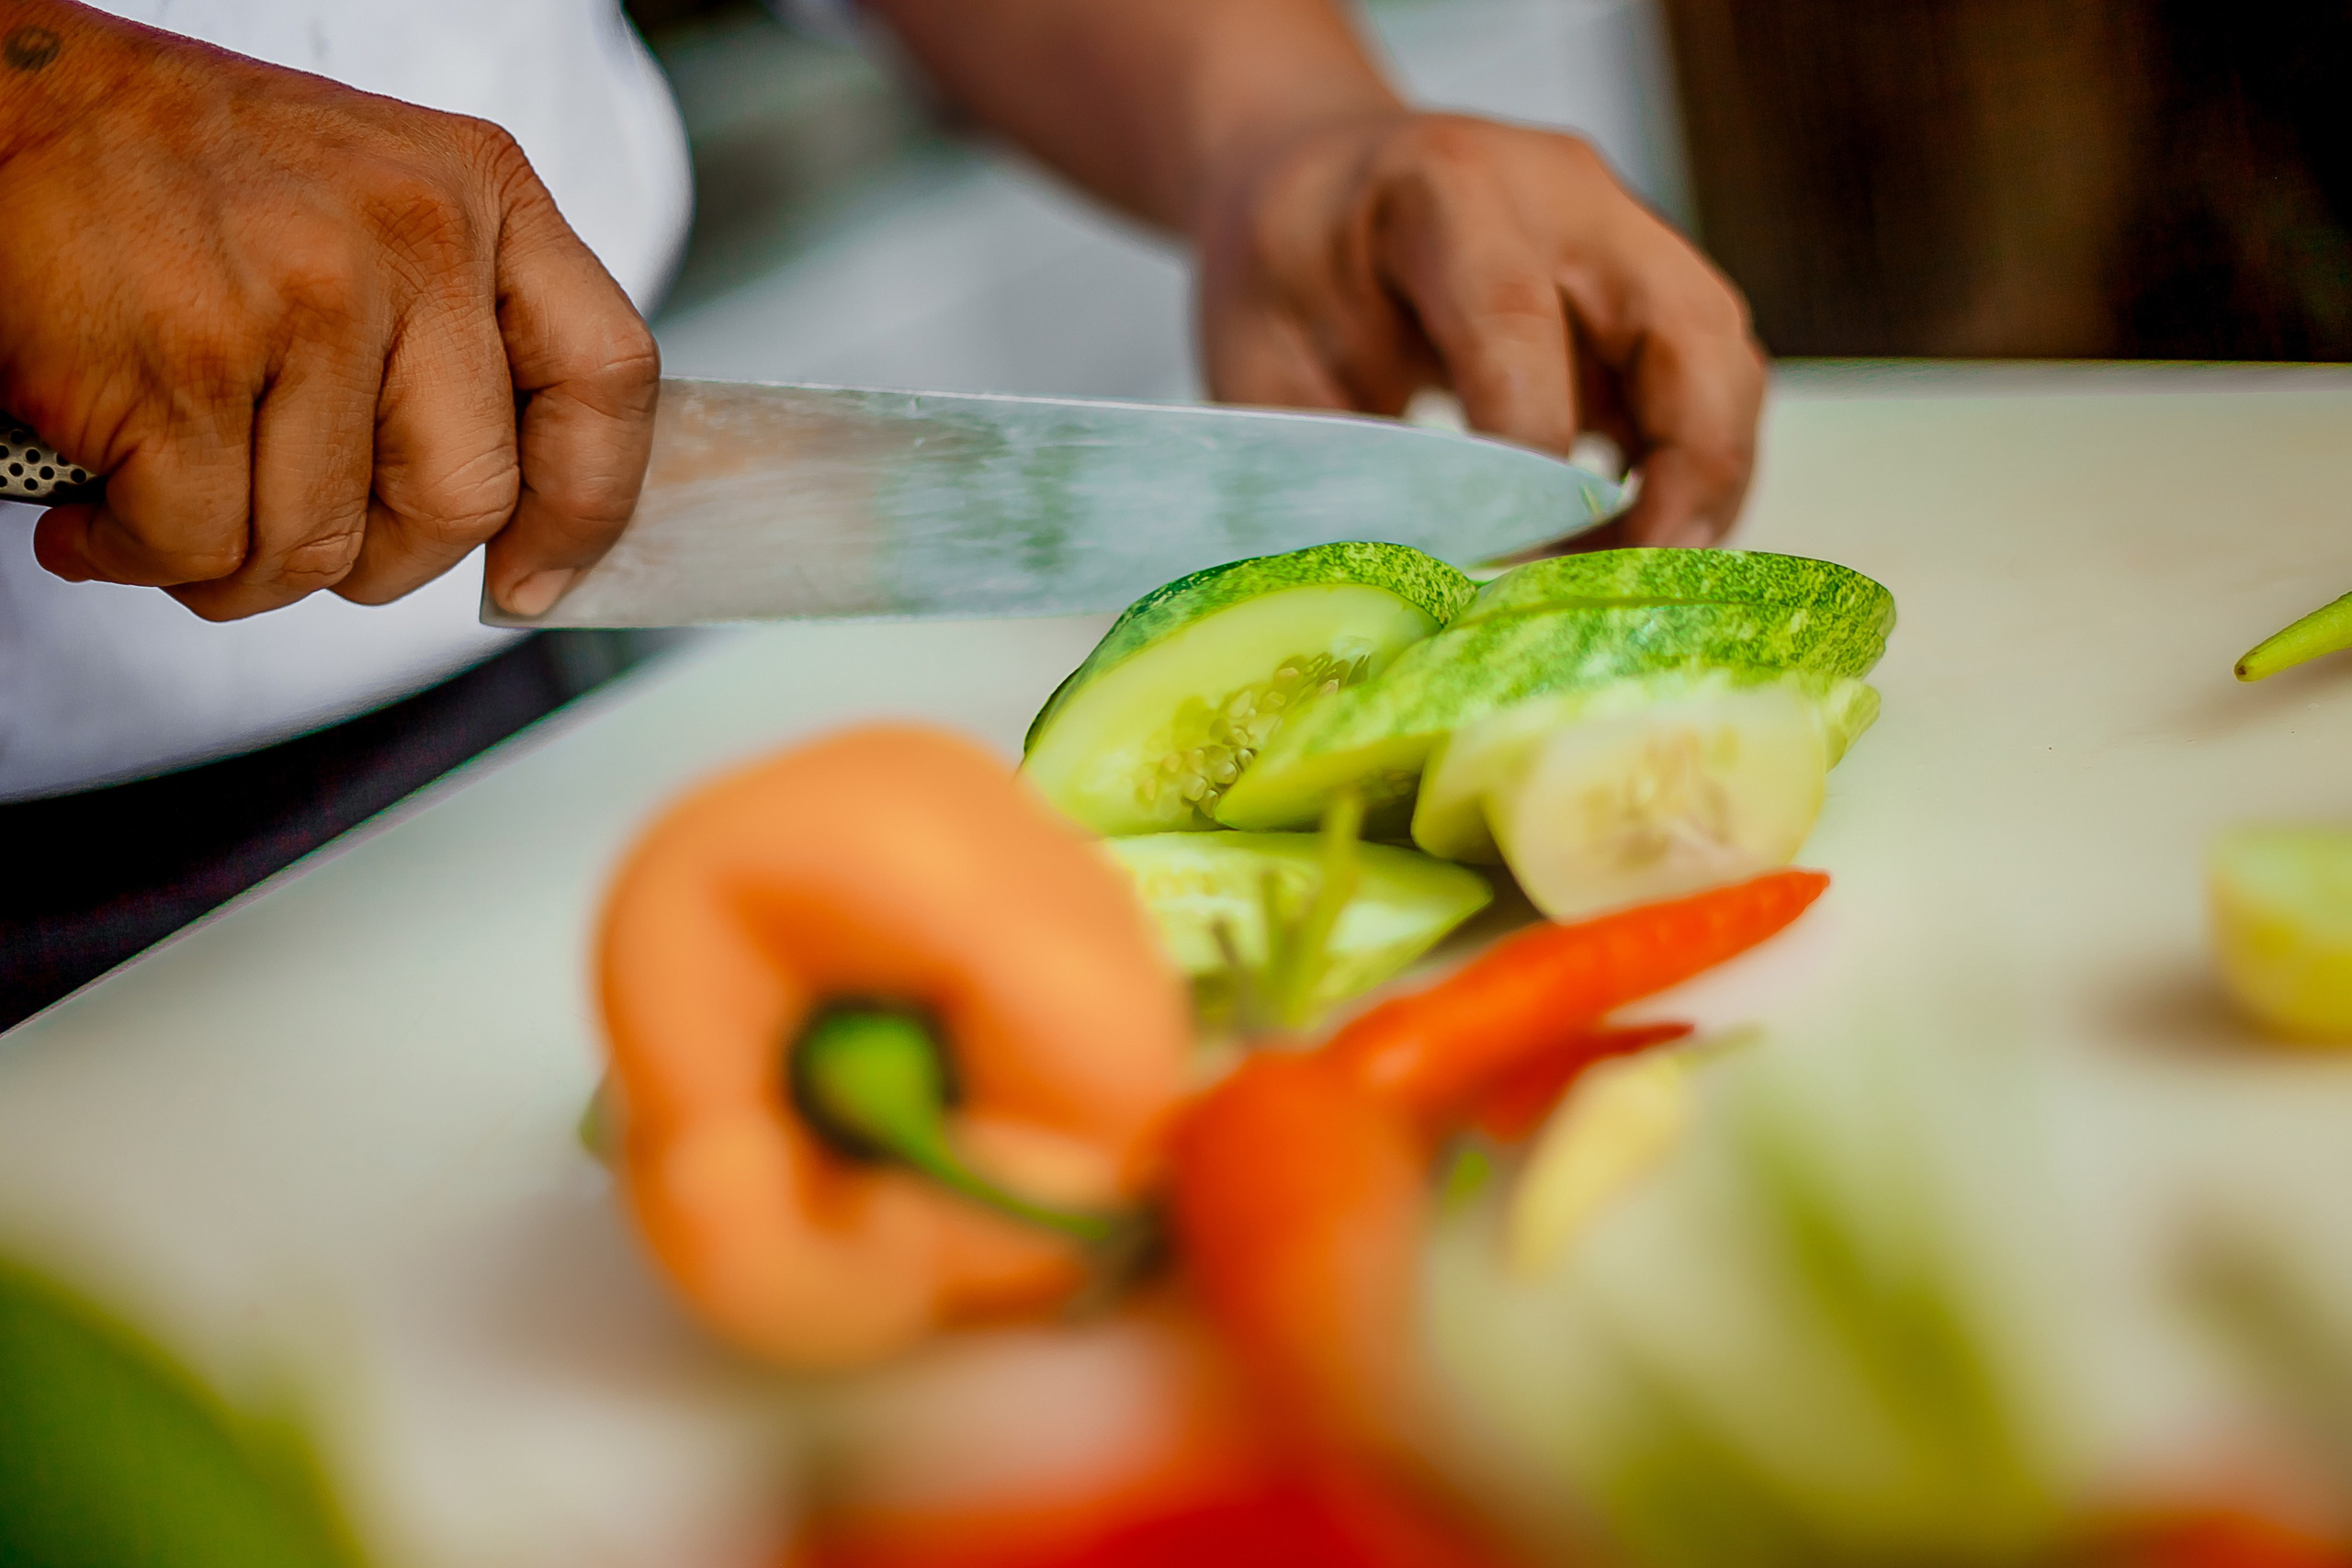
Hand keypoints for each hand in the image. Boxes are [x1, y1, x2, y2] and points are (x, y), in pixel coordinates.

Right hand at [0, 3, 658, 619]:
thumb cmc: (182, 176)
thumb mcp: (375, 205)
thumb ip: (459, 329)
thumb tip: (520, 507)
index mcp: (479, 195)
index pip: (607, 377)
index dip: (586, 505)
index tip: (538, 576)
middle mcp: (411, 239)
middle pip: (464, 500)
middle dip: (377, 561)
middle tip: (297, 536)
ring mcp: (304, 301)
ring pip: (323, 546)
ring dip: (236, 565)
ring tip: (174, 503)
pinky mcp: (189, 365)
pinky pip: (202, 544)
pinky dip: (137, 553)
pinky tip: (101, 507)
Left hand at [1195, 113, 1765, 546]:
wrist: (1317, 182)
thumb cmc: (1284, 269)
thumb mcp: (1258, 358)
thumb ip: (1330, 460)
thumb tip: (1407, 581)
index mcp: (1450, 191)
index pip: (1522, 329)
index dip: (1529, 465)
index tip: (1506, 565)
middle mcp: (1566, 196)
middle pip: (1688, 331)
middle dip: (1685, 477)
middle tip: (1631, 589)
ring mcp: (1627, 236)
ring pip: (1725, 364)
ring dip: (1703, 486)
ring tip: (1629, 581)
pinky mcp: (1651, 294)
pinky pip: (1708, 387)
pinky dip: (1687, 475)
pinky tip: (1624, 546)